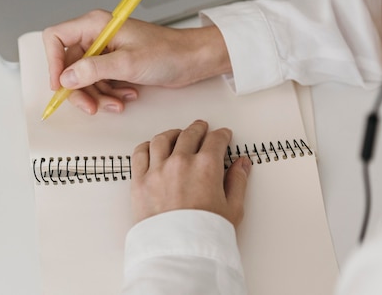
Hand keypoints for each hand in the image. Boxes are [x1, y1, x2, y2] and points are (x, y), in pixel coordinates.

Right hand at [42, 10, 231, 114]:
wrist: (192, 60)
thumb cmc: (168, 52)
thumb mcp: (127, 63)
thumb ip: (94, 70)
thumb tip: (67, 78)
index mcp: (96, 25)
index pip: (56, 38)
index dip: (54, 62)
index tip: (60, 85)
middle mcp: (97, 36)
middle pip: (69, 65)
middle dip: (79, 89)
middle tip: (90, 106)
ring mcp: (106, 52)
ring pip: (84, 79)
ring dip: (98, 95)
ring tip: (117, 103)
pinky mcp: (116, 65)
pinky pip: (100, 83)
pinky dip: (110, 95)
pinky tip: (127, 96)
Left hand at [130, 120, 251, 227]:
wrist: (178, 253)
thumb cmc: (205, 234)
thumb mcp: (232, 208)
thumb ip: (237, 181)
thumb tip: (242, 164)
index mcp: (206, 166)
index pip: (215, 140)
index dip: (221, 135)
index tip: (223, 136)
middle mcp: (181, 162)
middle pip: (190, 134)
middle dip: (198, 128)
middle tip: (202, 128)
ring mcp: (157, 169)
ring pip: (163, 139)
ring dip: (173, 133)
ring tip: (178, 134)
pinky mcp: (139, 180)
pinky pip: (140, 153)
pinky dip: (148, 146)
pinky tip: (153, 147)